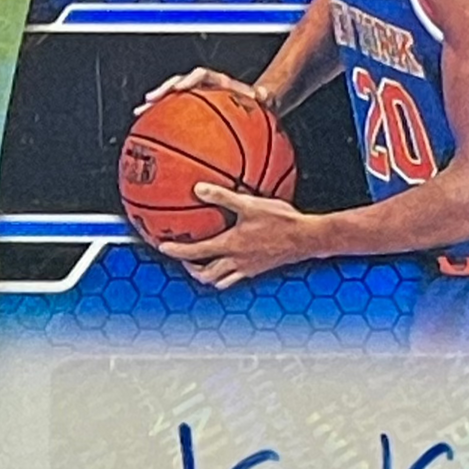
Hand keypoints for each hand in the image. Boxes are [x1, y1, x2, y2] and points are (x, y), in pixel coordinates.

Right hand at [134, 67, 275, 115]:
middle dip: (162, 92)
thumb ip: (266, 95)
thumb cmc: (259, 101)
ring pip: (171, 98)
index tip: (180, 89)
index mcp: (218, 81)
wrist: (256, 101)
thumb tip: (266, 95)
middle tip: (149, 101)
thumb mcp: (265, 98)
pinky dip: (162, 121)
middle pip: (178, 84)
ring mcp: (196, 96)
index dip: (189, 80)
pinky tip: (151, 135)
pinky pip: (174, 113)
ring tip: (139, 114)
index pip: (200, 75)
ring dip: (155, 105)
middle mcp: (204, 86)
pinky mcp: (192, 108)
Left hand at [158, 183, 316, 288]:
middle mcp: (236, 262)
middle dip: (191, 268)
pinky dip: (225, 272)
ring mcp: (248, 269)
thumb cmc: (281, 220)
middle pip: (206, 275)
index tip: (161, 246)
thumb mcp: (250, 203)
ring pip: (220, 280)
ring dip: (207, 274)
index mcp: (230, 246)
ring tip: (202, 262)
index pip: (195, 253)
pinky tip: (230, 257)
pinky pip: (235, 277)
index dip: (176, 251)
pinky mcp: (259, 269)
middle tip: (183, 257)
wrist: (307, 239)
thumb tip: (197, 188)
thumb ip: (222, 196)